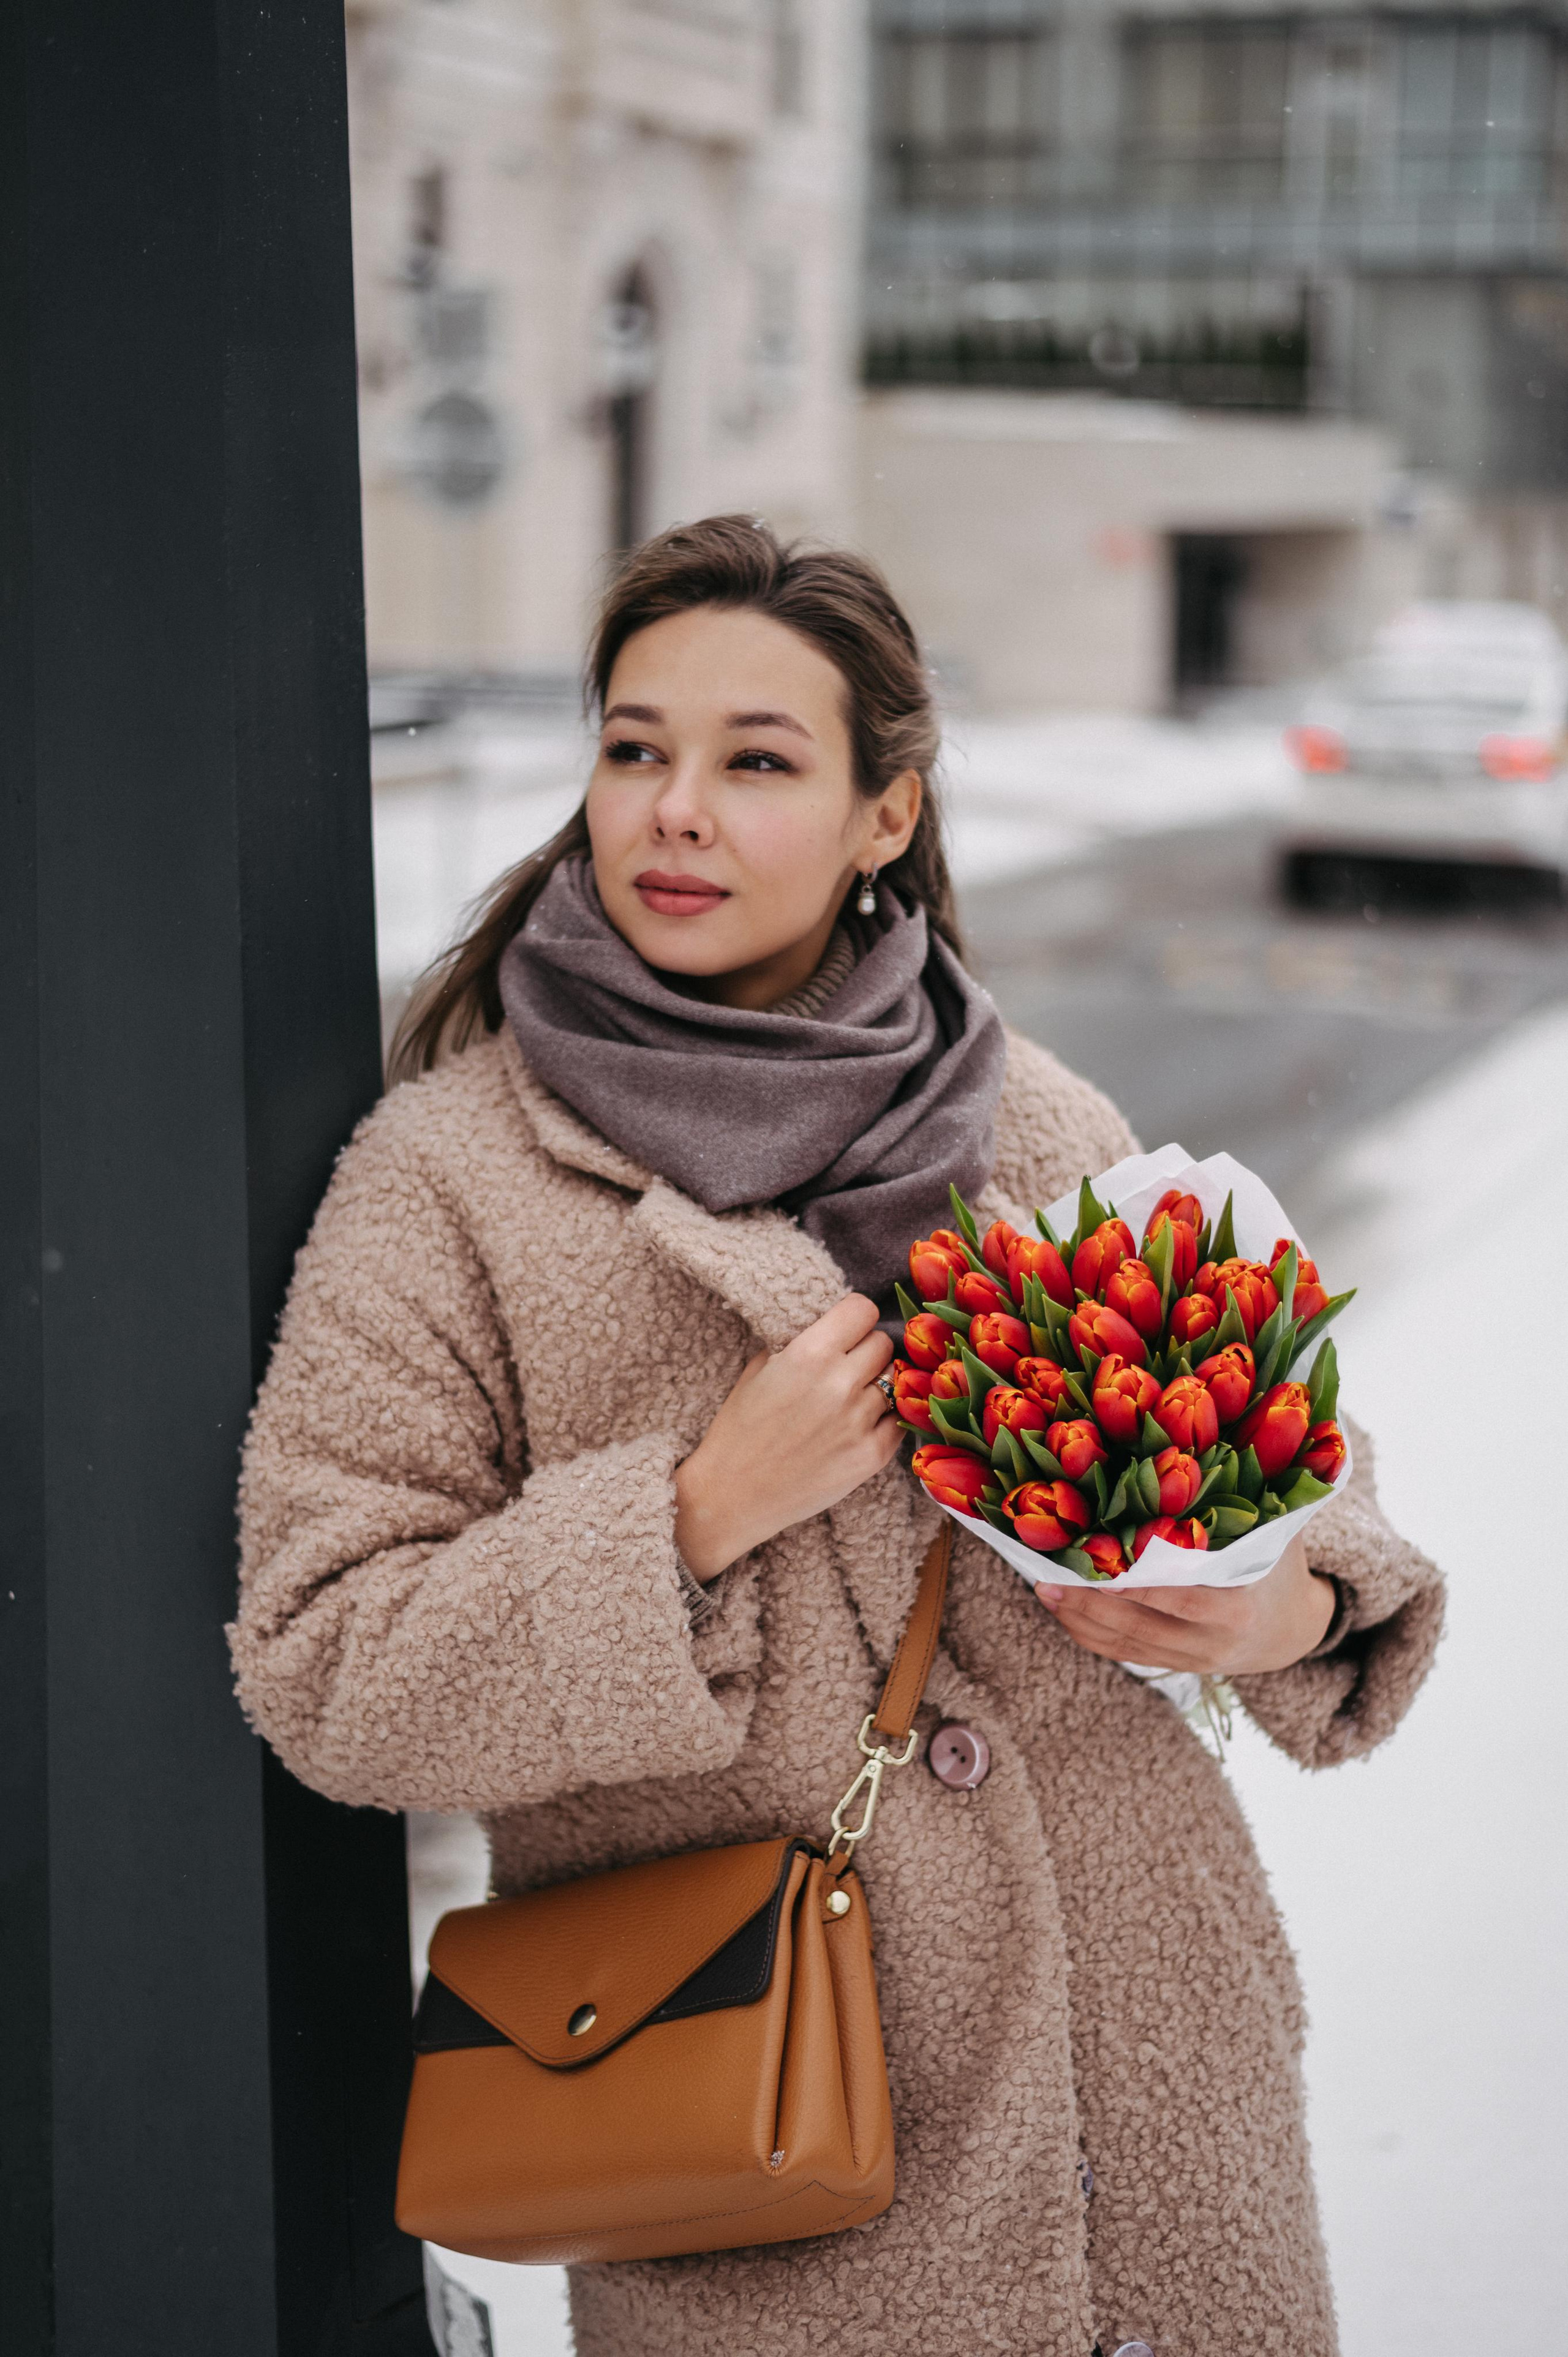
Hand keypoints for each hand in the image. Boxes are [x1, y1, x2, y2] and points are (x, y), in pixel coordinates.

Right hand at [674, 1294, 897, 1577]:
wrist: (732, 1495)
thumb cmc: (739, 1430)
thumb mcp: (758, 1370)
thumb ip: (799, 1342)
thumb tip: (832, 1326)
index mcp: (809, 1354)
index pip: (863, 1310)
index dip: (854, 1318)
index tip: (847, 1330)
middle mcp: (840, 1383)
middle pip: (882, 1343)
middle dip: (865, 1352)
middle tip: (845, 1368)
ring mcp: (859, 1422)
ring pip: (895, 1382)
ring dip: (875, 1387)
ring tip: (848, 1402)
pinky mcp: (872, 1456)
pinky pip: (898, 1421)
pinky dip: (883, 1420)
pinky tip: (857, 1427)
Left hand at [1033, 1533, 1335, 1675]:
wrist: (1295, 1631)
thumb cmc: (1282, 1568)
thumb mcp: (1278, 1535)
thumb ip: (1251, 1503)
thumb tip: (1217, 1447)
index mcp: (1238, 1609)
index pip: (1179, 1599)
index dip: (1136, 1588)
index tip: (1097, 1570)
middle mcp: (1212, 1643)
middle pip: (1140, 1627)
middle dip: (1090, 1605)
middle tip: (1045, 1579)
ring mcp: (1191, 1660)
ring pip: (1127, 1645)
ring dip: (1081, 1621)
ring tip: (1043, 1591)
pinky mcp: (1176, 1666)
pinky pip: (1127, 1655)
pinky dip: (1093, 1637)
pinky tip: (1064, 1613)